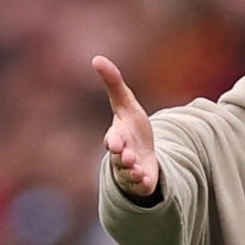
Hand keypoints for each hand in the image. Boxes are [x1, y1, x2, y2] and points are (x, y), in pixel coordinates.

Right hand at [93, 55, 158, 197]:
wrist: (144, 153)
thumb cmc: (132, 127)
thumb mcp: (126, 104)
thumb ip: (114, 84)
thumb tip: (97, 58)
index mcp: (117, 138)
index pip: (113, 140)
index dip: (114, 141)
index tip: (115, 143)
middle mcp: (121, 156)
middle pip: (120, 159)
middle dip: (123, 158)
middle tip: (127, 155)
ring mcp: (130, 171)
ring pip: (129, 173)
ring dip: (133, 171)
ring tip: (137, 168)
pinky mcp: (142, 182)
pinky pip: (141, 185)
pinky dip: (142, 183)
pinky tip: (147, 179)